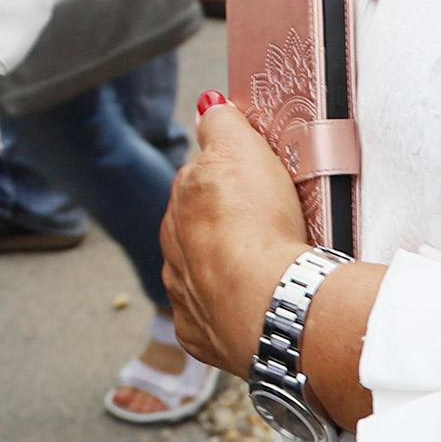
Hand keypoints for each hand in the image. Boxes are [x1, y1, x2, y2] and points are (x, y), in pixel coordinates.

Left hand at [161, 93, 315, 379]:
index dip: (227, 182)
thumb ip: (221, 125)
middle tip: (268, 228)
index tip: (252, 187)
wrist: (268, 303)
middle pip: (197, 230)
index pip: (196, 185)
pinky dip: (233, 312)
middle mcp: (173, 252)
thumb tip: (208, 106)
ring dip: (226, 270)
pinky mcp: (202, 335)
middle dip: (225, 227)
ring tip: (267, 269)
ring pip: (203, 275)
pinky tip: (258, 305)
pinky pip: (214, 319)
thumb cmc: (256, 225)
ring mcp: (185, 297)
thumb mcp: (242, 151)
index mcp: (178, 207)